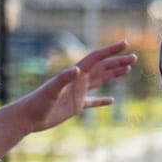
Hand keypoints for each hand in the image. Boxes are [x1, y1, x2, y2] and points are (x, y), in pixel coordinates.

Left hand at [17, 43, 137, 135]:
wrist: (27, 117)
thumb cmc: (37, 103)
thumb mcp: (51, 90)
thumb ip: (63, 79)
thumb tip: (77, 69)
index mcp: (75, 74)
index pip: (96, 58)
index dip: (110, 51)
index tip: (125, 44)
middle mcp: (78, 81)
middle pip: (101, 68)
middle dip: (117, 61)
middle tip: (134, 57)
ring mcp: (77, 93)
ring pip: (99, 81)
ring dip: (113, 74)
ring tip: (127, 69)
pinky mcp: (75, 105)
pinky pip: (92, 101)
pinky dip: (102, 100)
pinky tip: (111, 100)